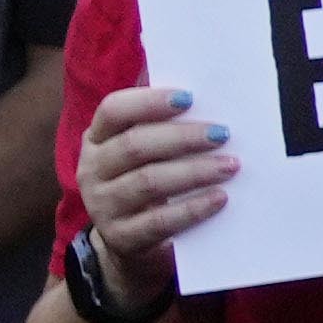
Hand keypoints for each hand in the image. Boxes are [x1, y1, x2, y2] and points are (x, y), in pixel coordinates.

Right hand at [70, 74, 238, 268]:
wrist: (129, 244)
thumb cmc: (146, 180)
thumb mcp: (146, 150)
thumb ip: (160, 119)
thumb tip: (195, 77)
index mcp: (96, 138)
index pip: (113, 110)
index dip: (150, 102)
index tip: (190, 98)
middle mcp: (92, 170)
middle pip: (135, 145)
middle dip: (183, 138)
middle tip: (223, 134)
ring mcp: (103, 206)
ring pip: (148, 182)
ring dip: (194, 171)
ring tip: (230, 165)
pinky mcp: (122, 238)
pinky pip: (158, 221)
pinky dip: (192, 208)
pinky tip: (220, 199)